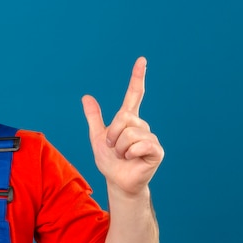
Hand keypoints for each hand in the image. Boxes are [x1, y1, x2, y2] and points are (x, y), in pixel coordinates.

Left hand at [82, 57, 163, 194]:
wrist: (117, 182)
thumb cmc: (109, 162)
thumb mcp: (96, 138)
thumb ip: (93, 118)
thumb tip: (86, 97)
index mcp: (128, 120)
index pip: (134, 94)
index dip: (137, 77)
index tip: (141, 60)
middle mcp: (141, 125)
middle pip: (123, 117)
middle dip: (111, 135)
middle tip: (113, 148)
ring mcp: (151, 137)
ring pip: (129, 133)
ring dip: (119, 147)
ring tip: (123, 156)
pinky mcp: (156, 150)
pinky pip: (139, 144)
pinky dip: (129, 153)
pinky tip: (132, 160)